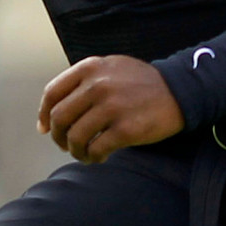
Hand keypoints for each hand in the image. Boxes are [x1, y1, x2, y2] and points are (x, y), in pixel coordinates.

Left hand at [39, 55, 184, 162]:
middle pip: (60, 118)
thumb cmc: (142, 84)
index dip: (44, 114)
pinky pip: (96, 149)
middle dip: (59, 137)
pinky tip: (99, 157)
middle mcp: (97, 86)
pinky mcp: (126, 129)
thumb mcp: (111, 68)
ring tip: (84, 154)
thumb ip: (84, 82)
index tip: (45, 128)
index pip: (52, 93)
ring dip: (75, 151)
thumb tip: (51, 114)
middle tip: (66, 145)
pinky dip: (93, 157)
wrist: (181, 92)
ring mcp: (112, 108)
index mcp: (91, 69)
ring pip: (75, 137)